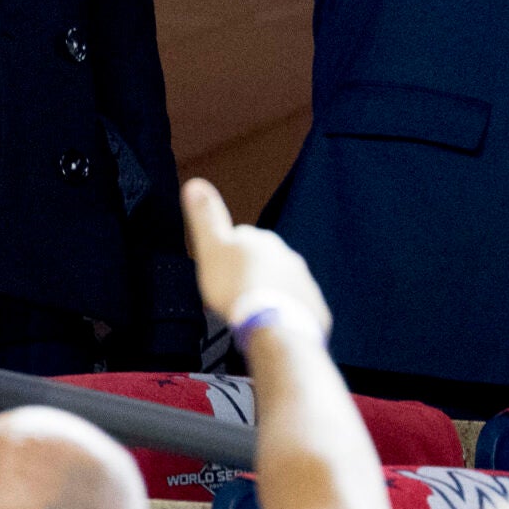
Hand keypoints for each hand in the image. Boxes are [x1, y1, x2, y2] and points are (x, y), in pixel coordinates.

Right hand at [180, 178, 330, 338]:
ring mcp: (303, 281)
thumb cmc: (235, 287)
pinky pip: (295, 308)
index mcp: (262, 239)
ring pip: (279, 284)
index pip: (241, 239)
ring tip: (249, 314)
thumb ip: (205, 217)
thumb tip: (196, 183)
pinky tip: (270, 325)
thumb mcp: (211, 248)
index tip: (215, 272)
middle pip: (262, 263)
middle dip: (248, 275)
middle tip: (230, 297)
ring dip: (266, 294)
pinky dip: (283, 314)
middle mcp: (287, 255)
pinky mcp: (313, 307)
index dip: (226, 256)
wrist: (272, 326)